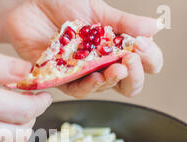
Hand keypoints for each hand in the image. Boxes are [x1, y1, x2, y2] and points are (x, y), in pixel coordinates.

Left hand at [5, 0, 163, 97]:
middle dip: (135, 76)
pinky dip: (87, 84)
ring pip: (103, 88)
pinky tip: (95, 76)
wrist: (31, 4)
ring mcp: (81, 73)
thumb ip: (124, 22)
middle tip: (132, 60)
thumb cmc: (62, 7)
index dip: (149, 59)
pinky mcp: (59, 78)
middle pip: (127, 84)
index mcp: (115, 48)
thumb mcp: (98, 10)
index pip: (143, 64)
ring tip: (117, 69)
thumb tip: (155, 27)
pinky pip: (76, 89)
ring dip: (112, 81)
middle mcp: (101, 64)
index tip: (144, 46)